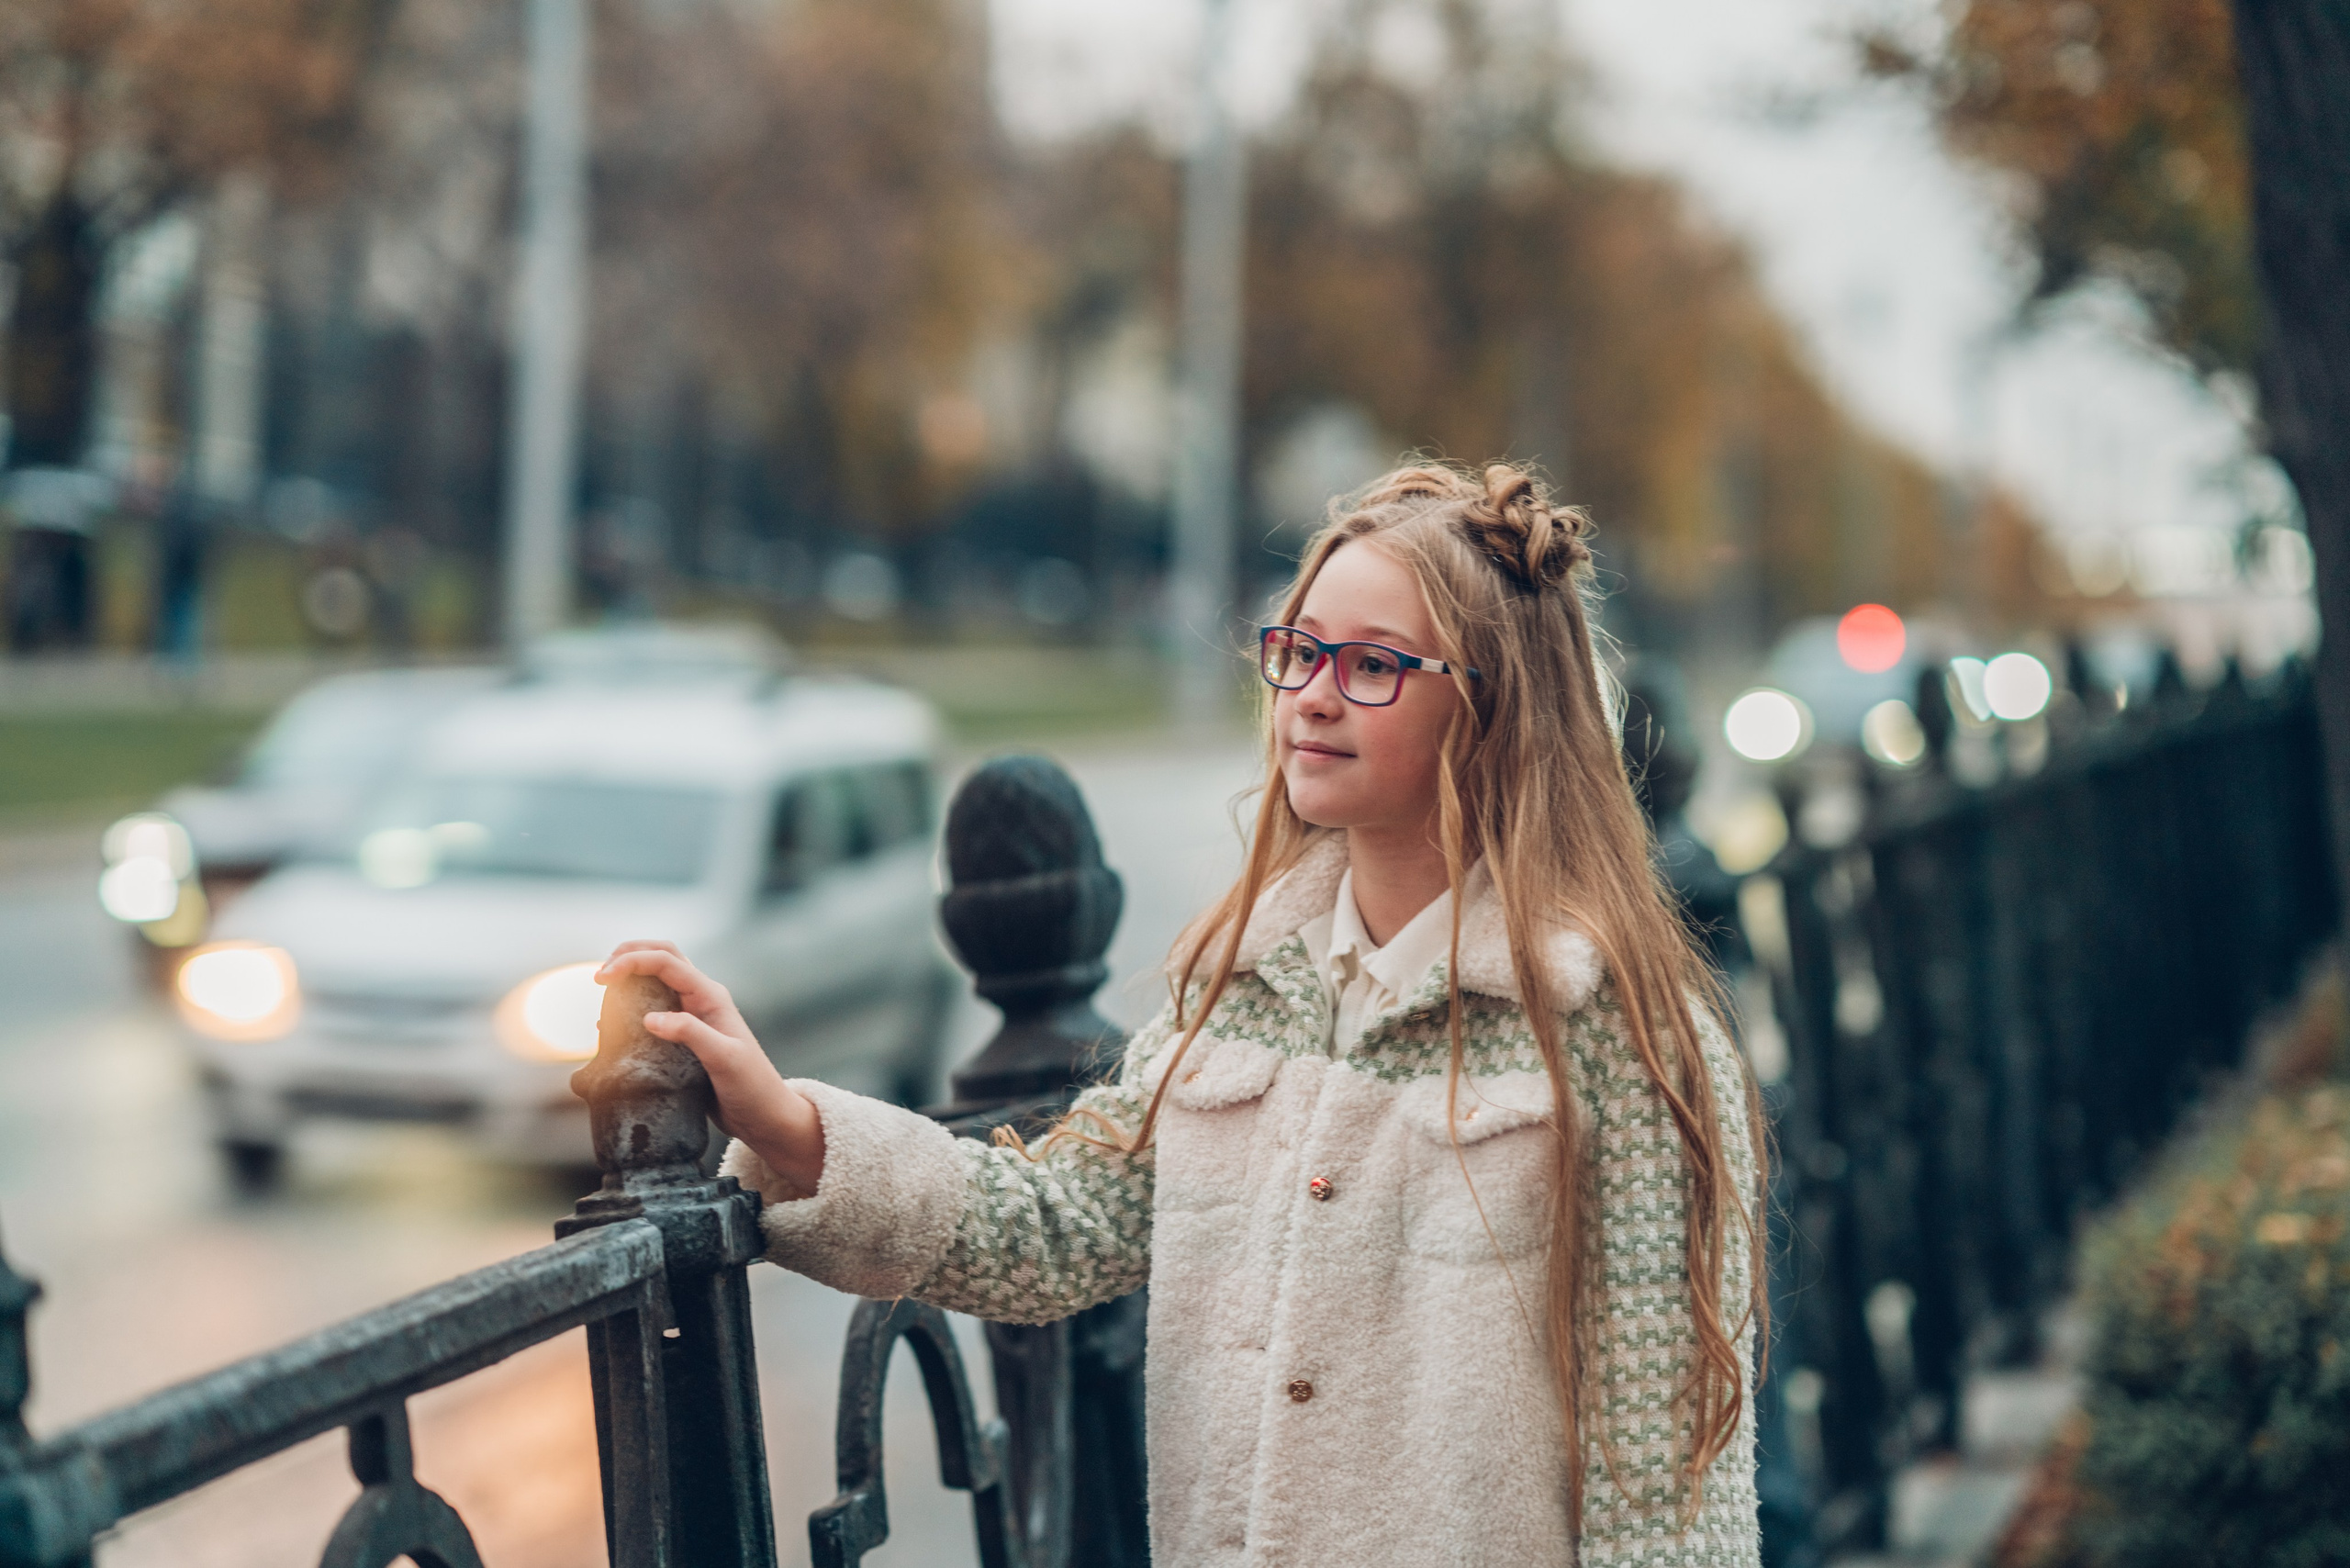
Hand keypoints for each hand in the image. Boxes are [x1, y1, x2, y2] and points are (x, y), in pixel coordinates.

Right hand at [596, 941, 825, 1197]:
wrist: (763, 1115)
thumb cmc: (752, 1086)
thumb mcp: (724, 1059)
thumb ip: (691, 1034)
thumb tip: (650, 1018)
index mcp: (710, 996)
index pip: (667, 962)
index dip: (632, 961)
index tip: (602, 977)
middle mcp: (701, 1000)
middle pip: (662, 959)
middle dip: (629, 956)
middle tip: (600, 975)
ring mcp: (692, 1018)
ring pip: (655, 982)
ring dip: (629, 980)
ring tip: (603, 997)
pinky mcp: (682, 1039)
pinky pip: (651, 1011)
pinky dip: (629, 1010)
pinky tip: (609, 1028)